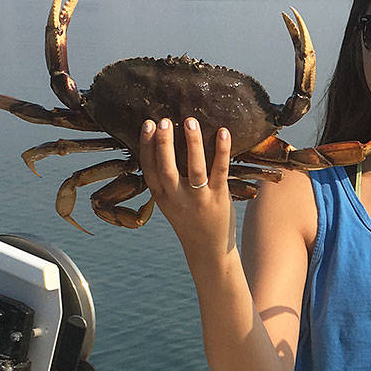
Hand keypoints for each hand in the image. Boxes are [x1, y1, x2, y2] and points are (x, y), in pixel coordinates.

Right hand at [139, 117, 236, 257]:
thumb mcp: (169, 201)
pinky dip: (222, 150)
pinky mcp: (219, 198)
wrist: (208, 249)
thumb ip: (164, 179)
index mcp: (162, 196)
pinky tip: (223, 132)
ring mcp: (199, 198)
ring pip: (194, 168)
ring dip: (192, 144)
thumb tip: (162, 143)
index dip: (147, 145)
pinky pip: (220, 171)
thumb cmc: (188, 218)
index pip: (149, 168)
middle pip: (167, 168)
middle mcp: (178, 198)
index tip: (148, 124)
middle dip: (164, 143)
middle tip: (164, 121)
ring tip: (190, 121)